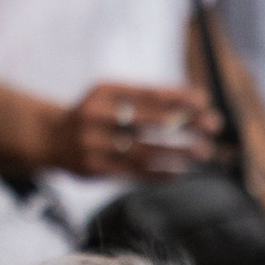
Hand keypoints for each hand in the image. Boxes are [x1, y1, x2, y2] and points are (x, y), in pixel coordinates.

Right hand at [42, 80, 219, 183]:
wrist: (50, 138)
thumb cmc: (94, 115)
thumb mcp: (112, 97)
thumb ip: (145, 98)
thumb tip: (194, 103)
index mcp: (102, 91)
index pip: (146, 92)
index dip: (177, 96)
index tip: (204, 100)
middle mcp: (95, 115)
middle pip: (148, 120)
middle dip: (183, 122)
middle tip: (214, 125)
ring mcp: (93, 144)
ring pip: (144, 150)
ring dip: (177, 152)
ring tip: (204, 152)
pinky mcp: (95, 169)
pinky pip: (133, 173)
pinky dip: (159, 173)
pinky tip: (180, 172)